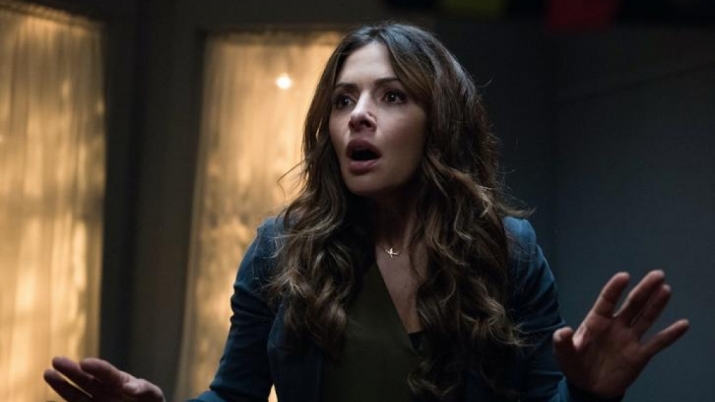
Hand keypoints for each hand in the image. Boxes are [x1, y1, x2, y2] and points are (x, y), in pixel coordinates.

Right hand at [44, 356, 165, 401]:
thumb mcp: (153, 395)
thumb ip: (144, 390)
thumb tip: (128, 387)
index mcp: (119, 382)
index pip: (106, 373)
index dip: (96, 368)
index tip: (84, 363)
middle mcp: (105, 392)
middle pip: (86, 381)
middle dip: (72, 371)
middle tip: (56, 360)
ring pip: (77, 396)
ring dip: (62, 386)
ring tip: (48, 373)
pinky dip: (67, 400)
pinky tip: (56, 395)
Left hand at [553, 270, 688, 398]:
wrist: (589, 387)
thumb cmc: (574, 365)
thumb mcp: (564, 354)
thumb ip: (563, 342)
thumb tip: (564, 331)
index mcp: (596, 321)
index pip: (607, 300)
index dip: (614, 289)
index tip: (624, 276)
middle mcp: (615, 325)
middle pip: (632, 304)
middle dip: (644, 289)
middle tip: (658, 274)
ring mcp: (629, 338)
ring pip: (646, 317)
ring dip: (656, 304)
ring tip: (666, 289)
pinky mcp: (640, 354)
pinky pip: (657, 342)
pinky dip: (670, 334)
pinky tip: (683, 324)